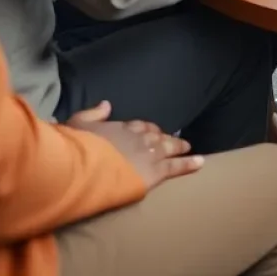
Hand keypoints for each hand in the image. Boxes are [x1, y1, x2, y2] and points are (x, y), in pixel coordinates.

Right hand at [67, 101, 202, 190]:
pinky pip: (175, 166)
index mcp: (121, 127)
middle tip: (173, 140)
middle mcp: (139, 137)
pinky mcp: (154, 171)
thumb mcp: (77, 124)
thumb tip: (107, 104)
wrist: (84, 166)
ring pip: (169, 148)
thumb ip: (93, 114)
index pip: (138, 126)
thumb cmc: (76, 147)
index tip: (150, 131)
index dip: (145, 130)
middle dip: (165, 138)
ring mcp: (149, 153)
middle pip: (157, 135)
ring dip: (179, 147)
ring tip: (188, 148)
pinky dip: (189, 164)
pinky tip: (200, 162)